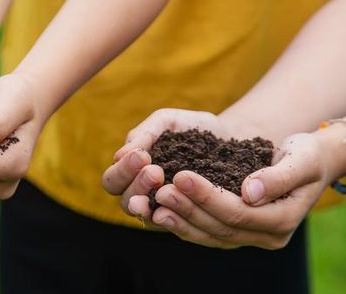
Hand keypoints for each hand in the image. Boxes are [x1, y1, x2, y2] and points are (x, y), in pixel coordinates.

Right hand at [102, 109, 253, 225]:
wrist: (232, 138)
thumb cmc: (194, 129)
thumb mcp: (167, 122)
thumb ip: (144, 134)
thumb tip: (119, 155)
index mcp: (132, 173)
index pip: (113, 180)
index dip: (123, 171)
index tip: (142, 157)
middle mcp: (144, 194)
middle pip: (124, 200)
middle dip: (136, 185)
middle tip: (155, 171)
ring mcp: (165, 209)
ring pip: (145, 215)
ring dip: (152, 200)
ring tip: (165, 183)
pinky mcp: (188, 219)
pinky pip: (175, 223)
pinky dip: (175, 214)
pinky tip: (183, 201)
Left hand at [147, 132, 336, 248]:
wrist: (310, 161)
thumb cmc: (308, 155)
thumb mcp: (302, 159)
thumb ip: (278, 177)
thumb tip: (249, 192)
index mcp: (283, 220)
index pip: (239, 213)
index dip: (208, 196)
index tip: (181, 176)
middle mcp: (267, 236)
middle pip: (220, 227)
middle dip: (188, 208)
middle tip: (160, 189)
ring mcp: (250, 237)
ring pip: (209, 235)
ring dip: (179, 220)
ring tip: (152, 204)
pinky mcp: (235, 231)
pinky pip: (205, 232)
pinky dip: (182, 222)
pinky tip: (158, 210)